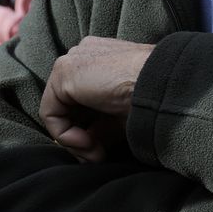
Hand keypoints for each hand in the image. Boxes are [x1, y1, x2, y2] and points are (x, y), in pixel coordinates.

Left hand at [41, 37, 153, 156]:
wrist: (162, 84)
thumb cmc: (153, 97)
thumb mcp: (122, 116)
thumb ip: (101, 126)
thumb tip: (86, 145)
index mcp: (100, 57)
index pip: (80, 98)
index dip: (88, 128)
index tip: (104, 150)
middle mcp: (83, 54)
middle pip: (67, 105)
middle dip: (80, 136)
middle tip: (98, 156)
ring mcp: (72, 61)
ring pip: (57, 110)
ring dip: (74, 140)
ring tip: (96, 153)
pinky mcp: (64, 73)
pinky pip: (50, 113)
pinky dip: (65, 135)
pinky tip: (88, 143)